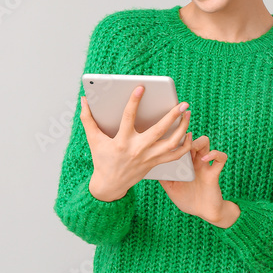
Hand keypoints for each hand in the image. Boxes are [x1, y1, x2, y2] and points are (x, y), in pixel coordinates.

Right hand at [82, 86, 193, 201]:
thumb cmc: (102, 159)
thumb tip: (84, 100)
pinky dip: (185, 144)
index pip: (128, 117)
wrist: (110, 185)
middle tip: (182, 103)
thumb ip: (87, 118)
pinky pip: (175, 155)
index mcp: (121, 141)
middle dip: (172, 116)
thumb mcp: (93, 139)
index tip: (141, 88)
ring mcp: (148, 158)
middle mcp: (137, 149)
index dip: (134, 101)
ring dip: (183, 127)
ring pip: (172, 143)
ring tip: (187, 114)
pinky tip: (188, 133)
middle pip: (159, 130)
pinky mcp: (155, 163)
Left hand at [157, 133, 233, 224]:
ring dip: (198, 142)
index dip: (174, 138)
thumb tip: (149, 169)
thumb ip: (163, 178)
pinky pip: (221, 158)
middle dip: (185, 137)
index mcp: (184, 163)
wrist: (204, 212)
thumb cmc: (188, 200)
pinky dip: (215, 154)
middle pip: (191, 138)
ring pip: (205, 142)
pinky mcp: (214, 173)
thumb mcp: (171, 189)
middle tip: (178, 143)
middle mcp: (194, 161)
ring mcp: (204, 165)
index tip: (165, 139)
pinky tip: (204, 160)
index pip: (180, 144)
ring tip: (191, 148)